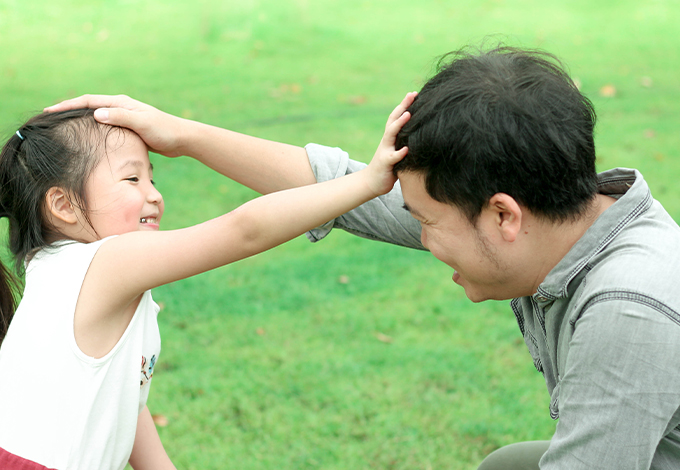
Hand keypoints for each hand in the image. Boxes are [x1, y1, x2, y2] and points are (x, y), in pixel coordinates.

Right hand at [44, 95, 185, 157]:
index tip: (51, 110)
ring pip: (97, 118)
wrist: (181, 139)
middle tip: (50, 117)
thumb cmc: (164, 130)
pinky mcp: (129, 130)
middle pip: (89, 107)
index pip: (89, 101)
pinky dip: (93, 130)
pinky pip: (105, 128)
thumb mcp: (141, 123)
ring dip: (80, 120)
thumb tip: (96, 114)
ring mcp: (125, 118)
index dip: (69, 106)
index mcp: (121, 103)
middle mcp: (121, 107)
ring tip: (63, 126)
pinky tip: (87, 139)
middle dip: (70, 110)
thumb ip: (120, 117)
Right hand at [365, 92, 415, 195]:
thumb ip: (404, 142)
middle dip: (402, 106)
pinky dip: (399, 153)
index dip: (405, 105)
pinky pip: (393, 157)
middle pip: (393, 120)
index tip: (414, 93)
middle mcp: (387, 141)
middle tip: (412, 95)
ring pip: (391, 134)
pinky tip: (406, 149)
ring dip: (399, 124)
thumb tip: (420, 133)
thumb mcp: (397, 151)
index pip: (397, 117)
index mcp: (390, 137)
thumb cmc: (388, 166)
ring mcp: (384, 151)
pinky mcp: (385, 163)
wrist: (371, 182)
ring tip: (408, 115)